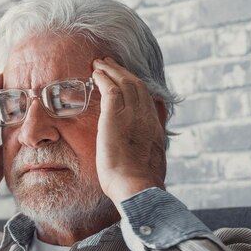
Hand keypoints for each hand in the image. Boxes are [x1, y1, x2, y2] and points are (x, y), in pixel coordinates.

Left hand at [91, 57, 166, 205]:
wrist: (137, 187)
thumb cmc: (139, 186)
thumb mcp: (149, 167)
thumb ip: (146, 155)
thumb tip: (143, 160)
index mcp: (155, 129)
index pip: (147, 101)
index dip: (136, 89)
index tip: (127, 82)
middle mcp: (147, 117)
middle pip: (137, 86)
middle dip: (124, 73)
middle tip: (111, 64)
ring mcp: (133, 114)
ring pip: (125, 82)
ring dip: (112, 70)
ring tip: (100, 63)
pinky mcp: (116, 114)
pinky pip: (110, 88)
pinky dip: (104, 78)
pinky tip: (95, 73)